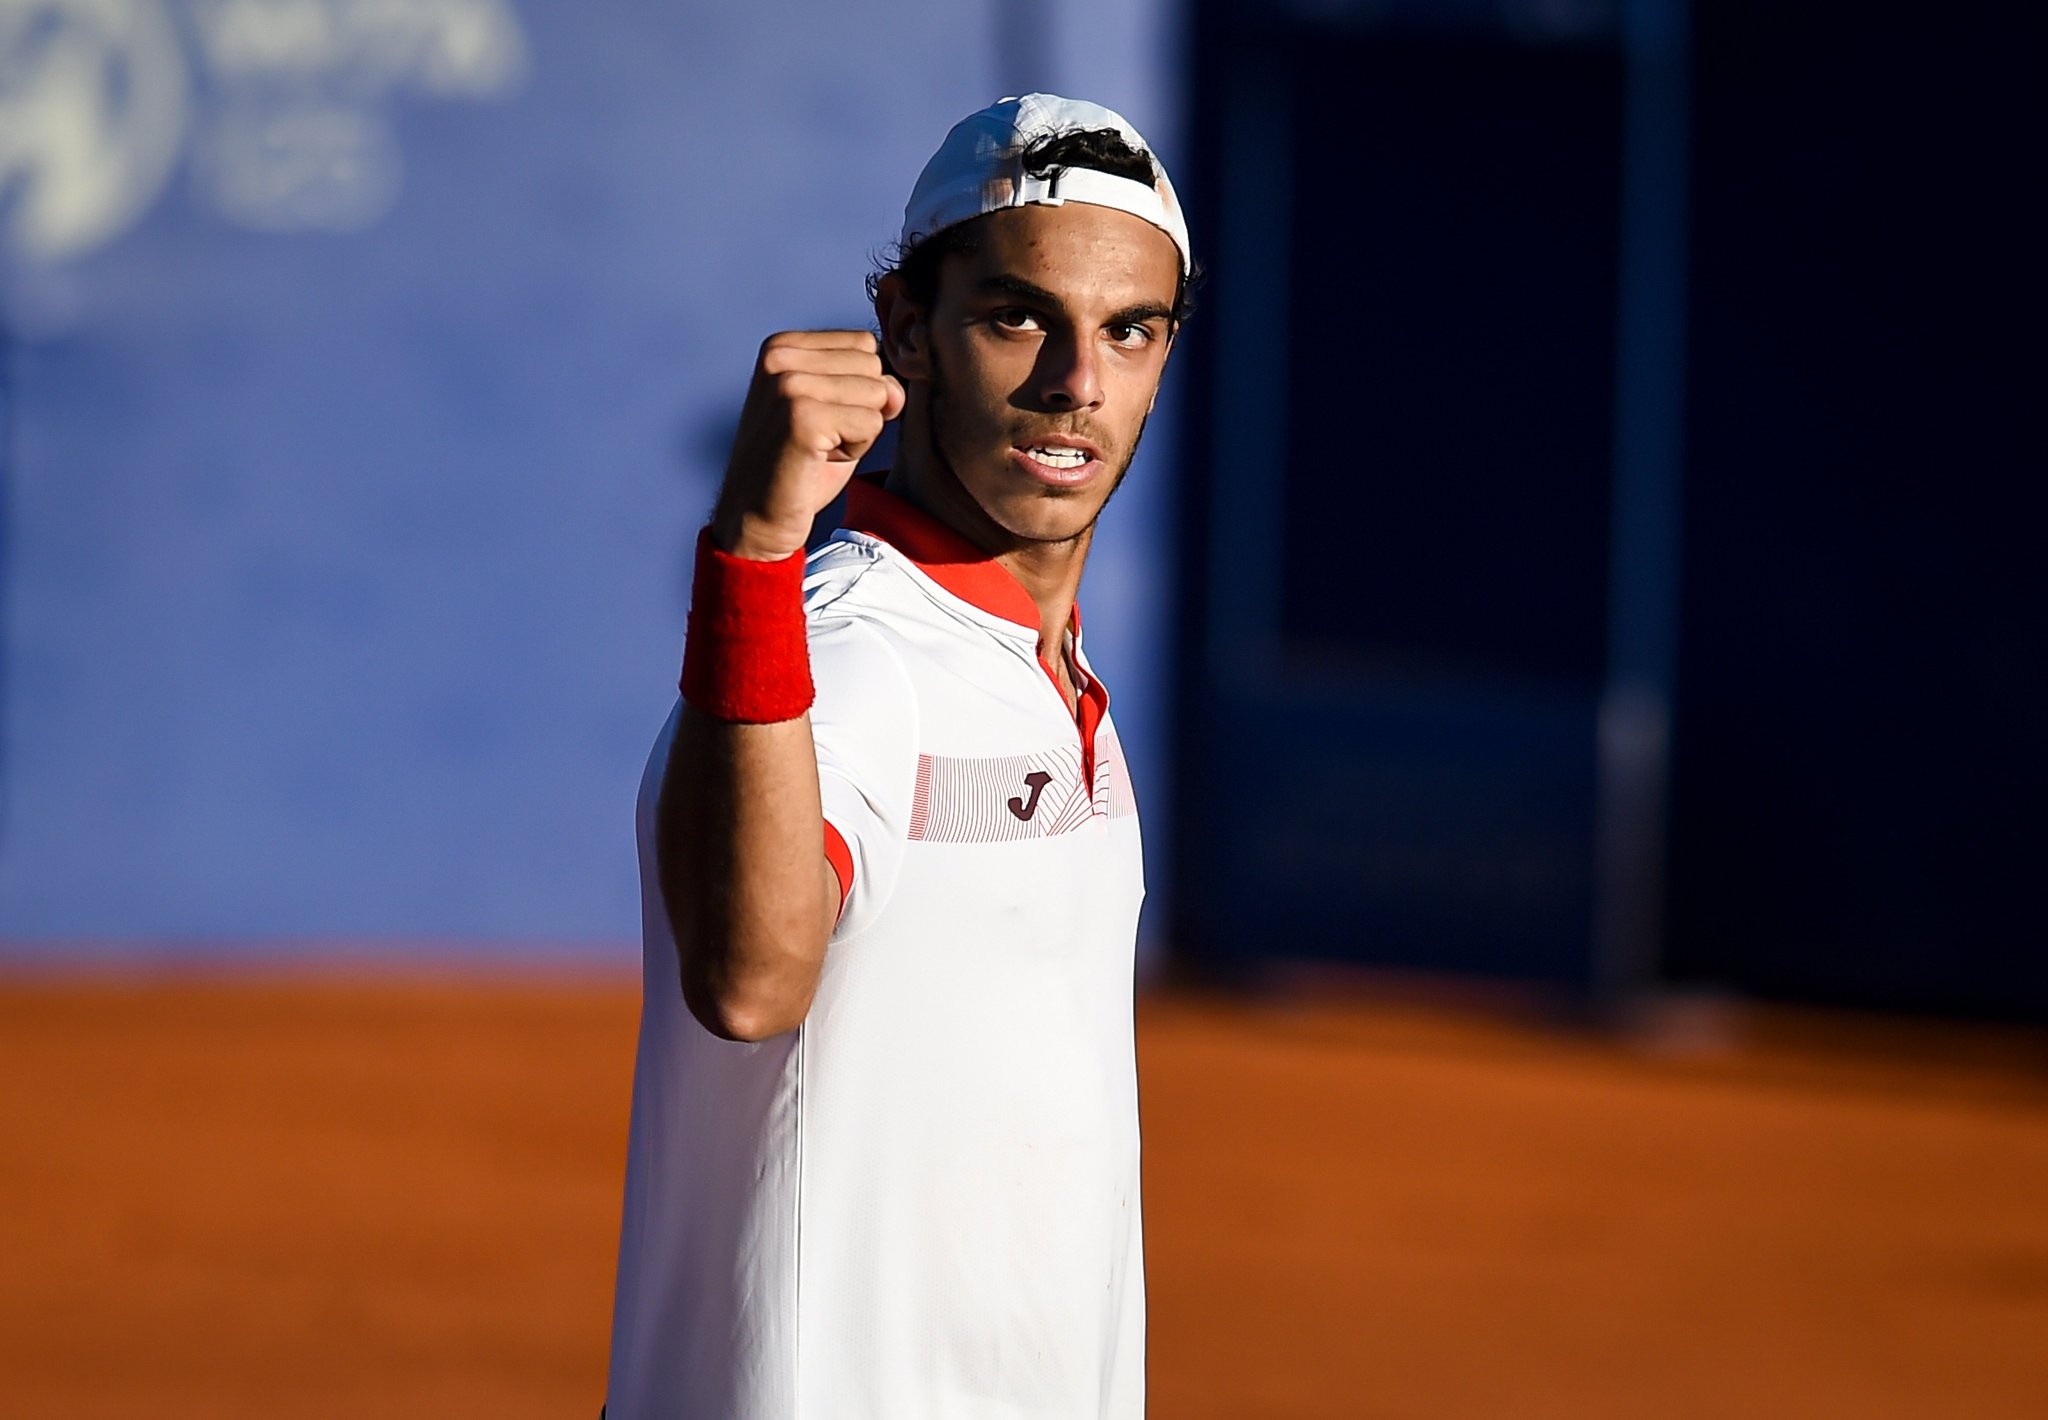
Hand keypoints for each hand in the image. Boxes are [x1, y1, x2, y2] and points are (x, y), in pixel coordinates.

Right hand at [710, 331, 905, 560]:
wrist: (756, 518)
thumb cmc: (799, 466)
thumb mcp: (836, 409)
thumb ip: (870, 384)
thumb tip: (895, 390)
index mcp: (782, 345)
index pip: (865, 345)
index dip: (857, 389)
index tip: (819, 418)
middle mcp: (780, 356)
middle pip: (874, 366)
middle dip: (860, 409)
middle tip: (819, 438)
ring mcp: (789, 384)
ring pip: (877, 394)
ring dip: (859, 431)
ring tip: (819, 449)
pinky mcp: (802, 417)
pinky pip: (873, 423)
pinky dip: (856, 450)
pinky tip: (819, 460)